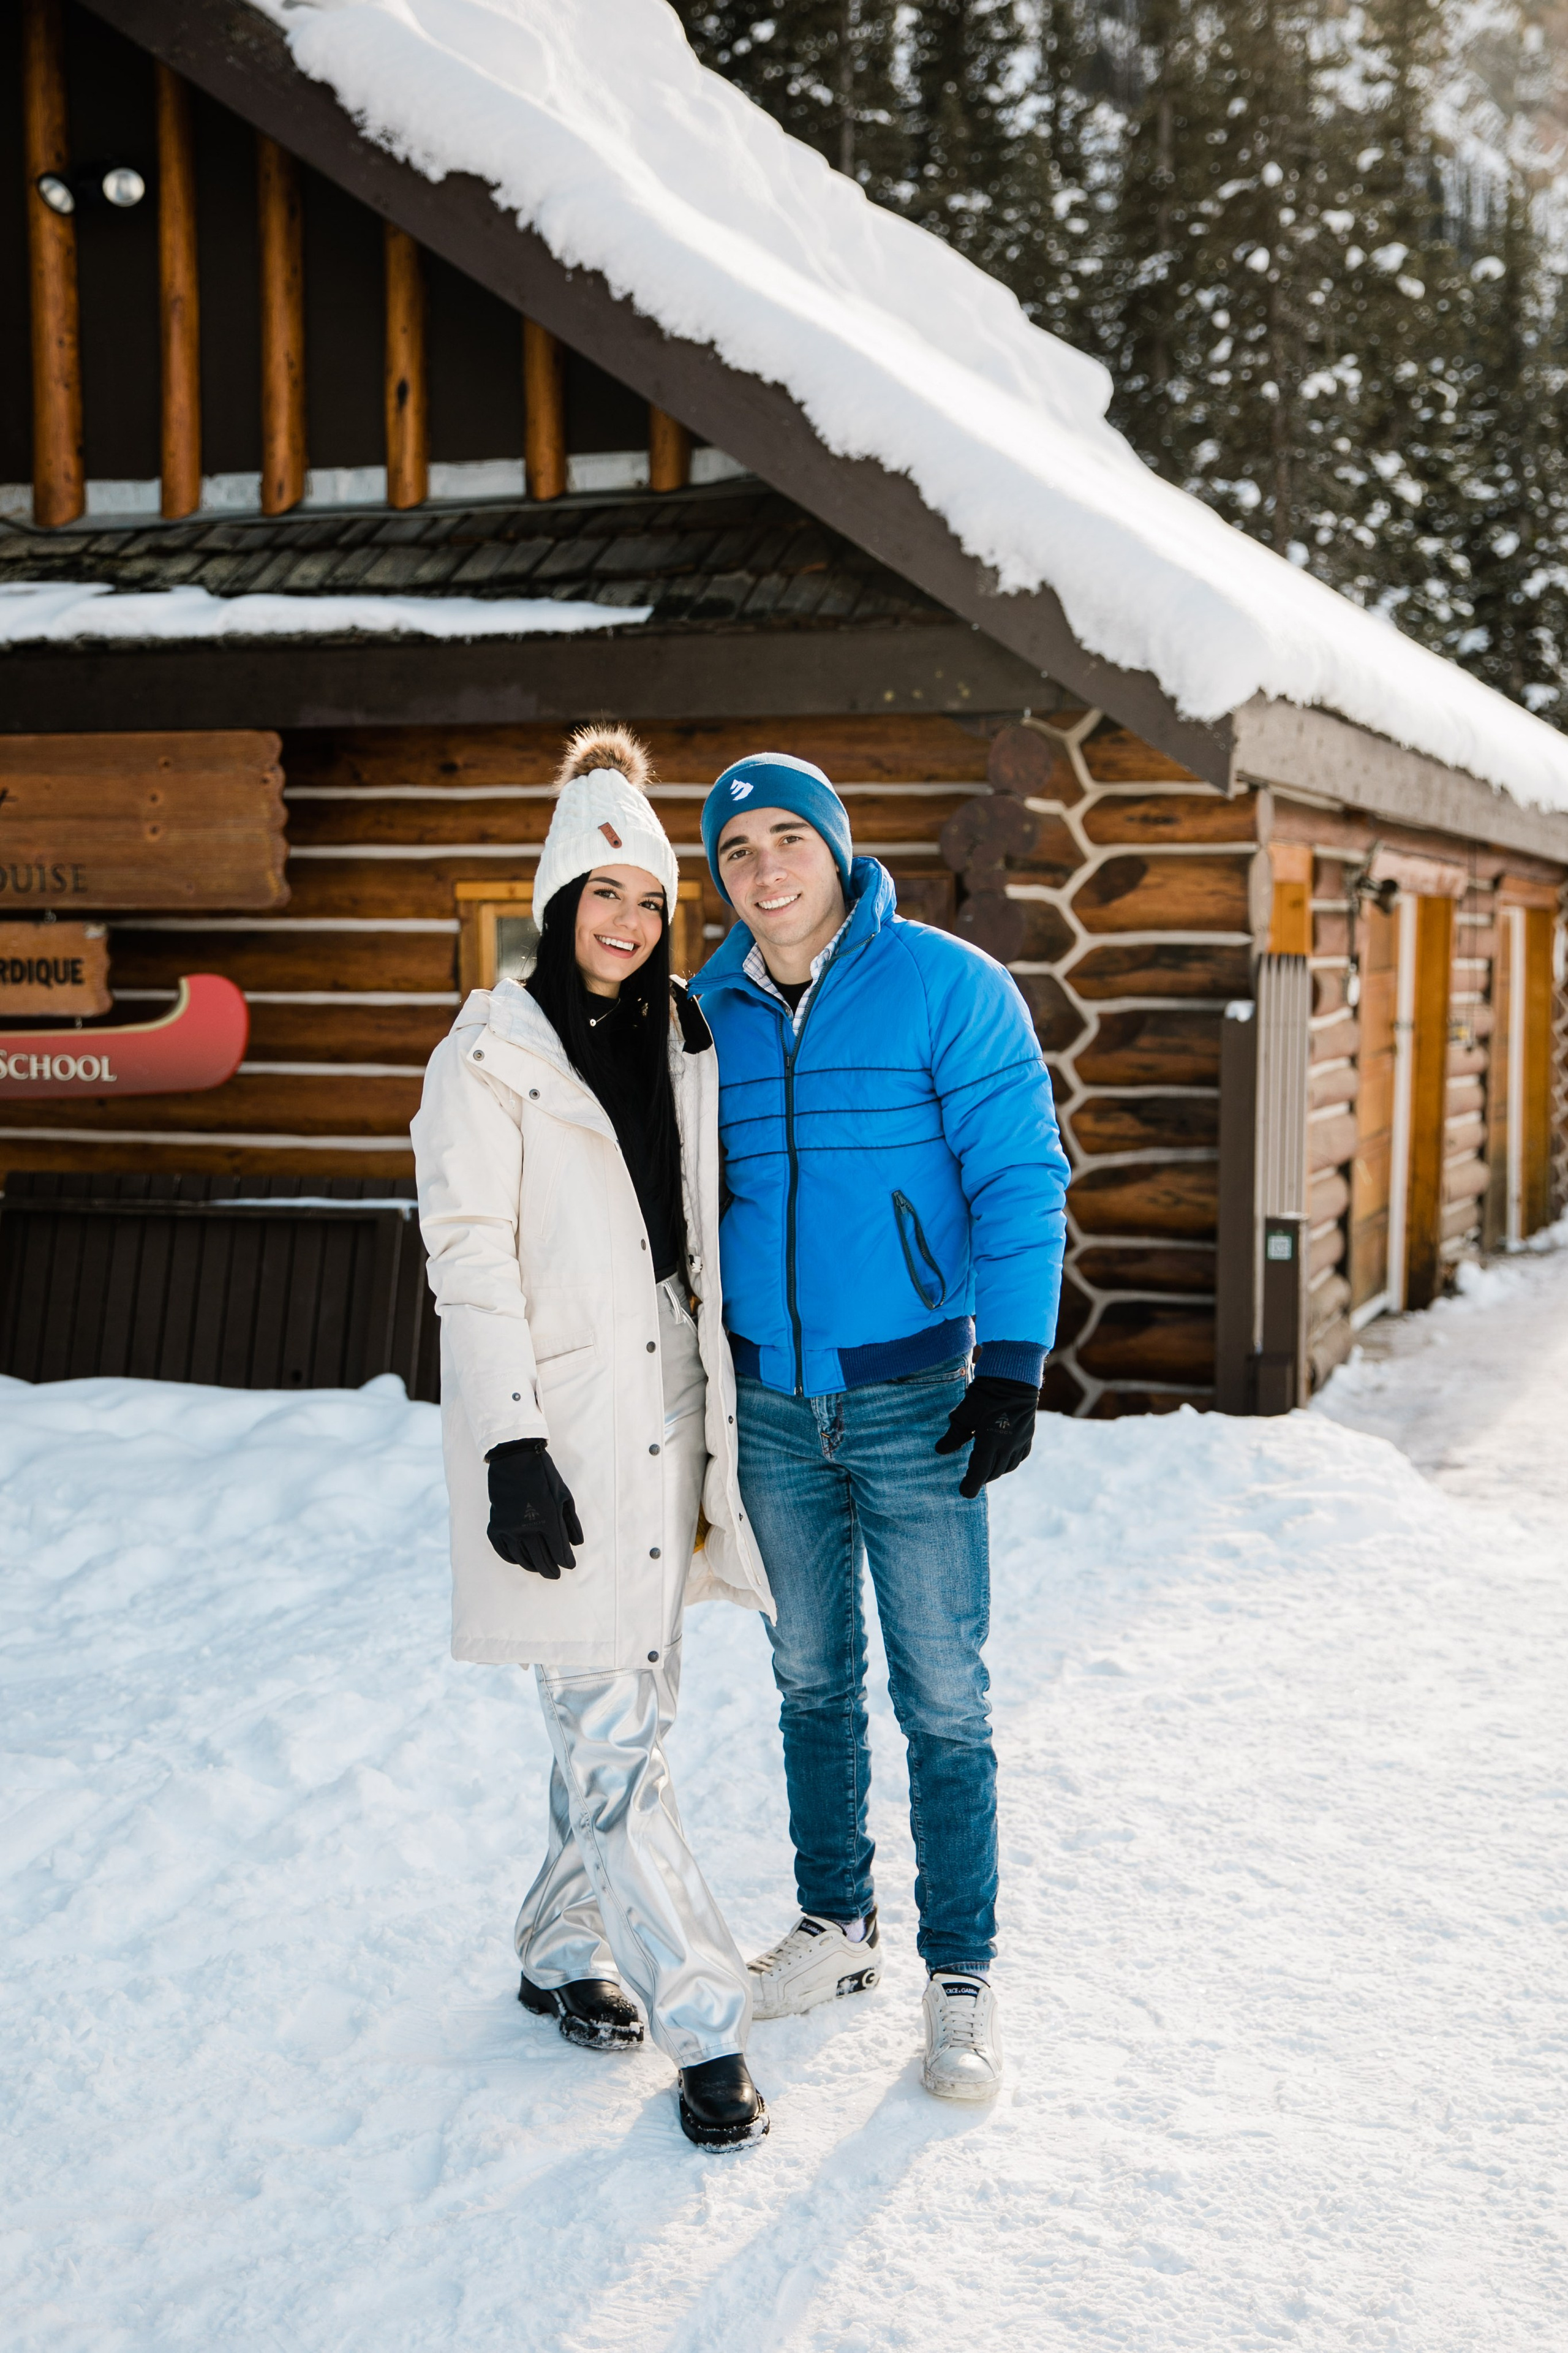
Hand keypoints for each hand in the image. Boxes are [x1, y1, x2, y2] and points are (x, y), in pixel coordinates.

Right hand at [485, 1439, 583, 1576]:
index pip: (559, 1552)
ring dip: (533, 1566)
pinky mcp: (495, 1527)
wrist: (514, 1460)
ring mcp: (509, 1529)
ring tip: (540, 1568)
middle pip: (541, 1560)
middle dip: (551, 1570)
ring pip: (522, 1559)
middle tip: (555, 1575)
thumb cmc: (543, 1476)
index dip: (566, 1562)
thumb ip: (571, 1522)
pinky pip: (504, 1551)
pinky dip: (513, 1559)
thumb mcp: (564, 1496)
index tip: (569, 1565)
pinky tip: (520, 1559)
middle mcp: (527, 1528)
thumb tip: (577, 1544)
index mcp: (548, 1520)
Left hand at [934, 1374, 1037, 1499]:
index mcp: (991, 1441)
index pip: (979, 1472)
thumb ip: (954, 1434)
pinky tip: (1000, 1459)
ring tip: (983, 1469)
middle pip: (993, 1472)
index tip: (964, 1493)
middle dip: (980, 1478)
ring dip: (994, 1471)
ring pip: (1006, 1467)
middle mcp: (1008, 1446)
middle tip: (969, 1479)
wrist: (1014, 1377)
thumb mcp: (964, 1413)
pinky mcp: (1028, 1436)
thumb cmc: (986, 1393)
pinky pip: (1018, 1458)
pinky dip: (1008, 1463)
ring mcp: (1020, 1441)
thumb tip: (940, 1450)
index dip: (970, 1485)